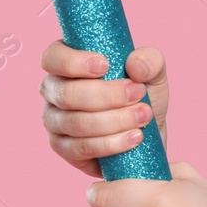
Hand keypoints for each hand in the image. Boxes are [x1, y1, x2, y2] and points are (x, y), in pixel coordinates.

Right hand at [39, 40, 169, 178]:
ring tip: (144, 116)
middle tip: (139, 93)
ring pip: (76, 123)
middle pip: (66, 94)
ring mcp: (54, 122)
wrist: (146, 134)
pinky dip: (111, 143)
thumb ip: (150, 60)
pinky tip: (134, 137)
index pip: (53, 58)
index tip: (105, 66)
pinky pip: (81, 148)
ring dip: (114, 120)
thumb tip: (135, 65)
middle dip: (107, 95)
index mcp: (65, 64)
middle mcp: (54, 91)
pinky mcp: (63, 149)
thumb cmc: (141, 97)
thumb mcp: (153, 73)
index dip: (73, 62)